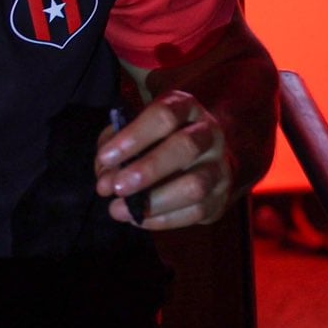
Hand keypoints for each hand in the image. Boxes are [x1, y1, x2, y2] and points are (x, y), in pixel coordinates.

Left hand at [93, 90, 233, 228]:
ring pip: (195, 186)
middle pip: (185, 147)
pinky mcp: (221, 197)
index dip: (134, 136)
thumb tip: (106, 181)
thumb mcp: (134, 132)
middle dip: (148, 169)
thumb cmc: (159, 140)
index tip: (106, 157)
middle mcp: (208, 133)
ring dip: (154, 201)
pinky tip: (137, 218)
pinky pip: (195, 212)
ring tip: (119, 209)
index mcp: (186, 108)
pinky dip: (162, 219)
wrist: (203, 158)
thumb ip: (115, 148)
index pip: (165, 114)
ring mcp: (219, 166)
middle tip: (117, 187)